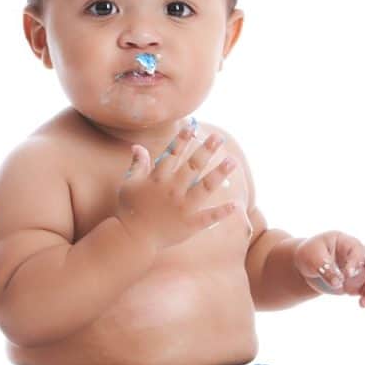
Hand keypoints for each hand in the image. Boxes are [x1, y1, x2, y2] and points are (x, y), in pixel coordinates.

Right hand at [116, 128, 237, 249]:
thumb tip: (138, 146)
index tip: (192, 126)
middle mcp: (172, 191)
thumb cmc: (129, 209)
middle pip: (192, 167)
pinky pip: (208, 218)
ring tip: (232, 161)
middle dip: (206, 150)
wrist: (132, 238)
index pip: (173, 155)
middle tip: (218, 137)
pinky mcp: (189, 225)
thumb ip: (137, 165)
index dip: (182, 140)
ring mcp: (182, 208)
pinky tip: (236, 205)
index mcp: (158, 179)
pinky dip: (222, 212)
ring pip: (204, 187)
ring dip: (219, 174)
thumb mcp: (129, 184)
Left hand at [294, 231, 364, 308]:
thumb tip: (338, 282)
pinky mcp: (358, 285)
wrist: (308, 267)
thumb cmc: (310, 255)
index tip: (348, 274)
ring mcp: (361, 270)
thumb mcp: (312, 258)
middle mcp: (358, 255)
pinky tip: (364, 304)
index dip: (355, 261)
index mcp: (347, 243)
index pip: (358, 250)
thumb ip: (325, 268)